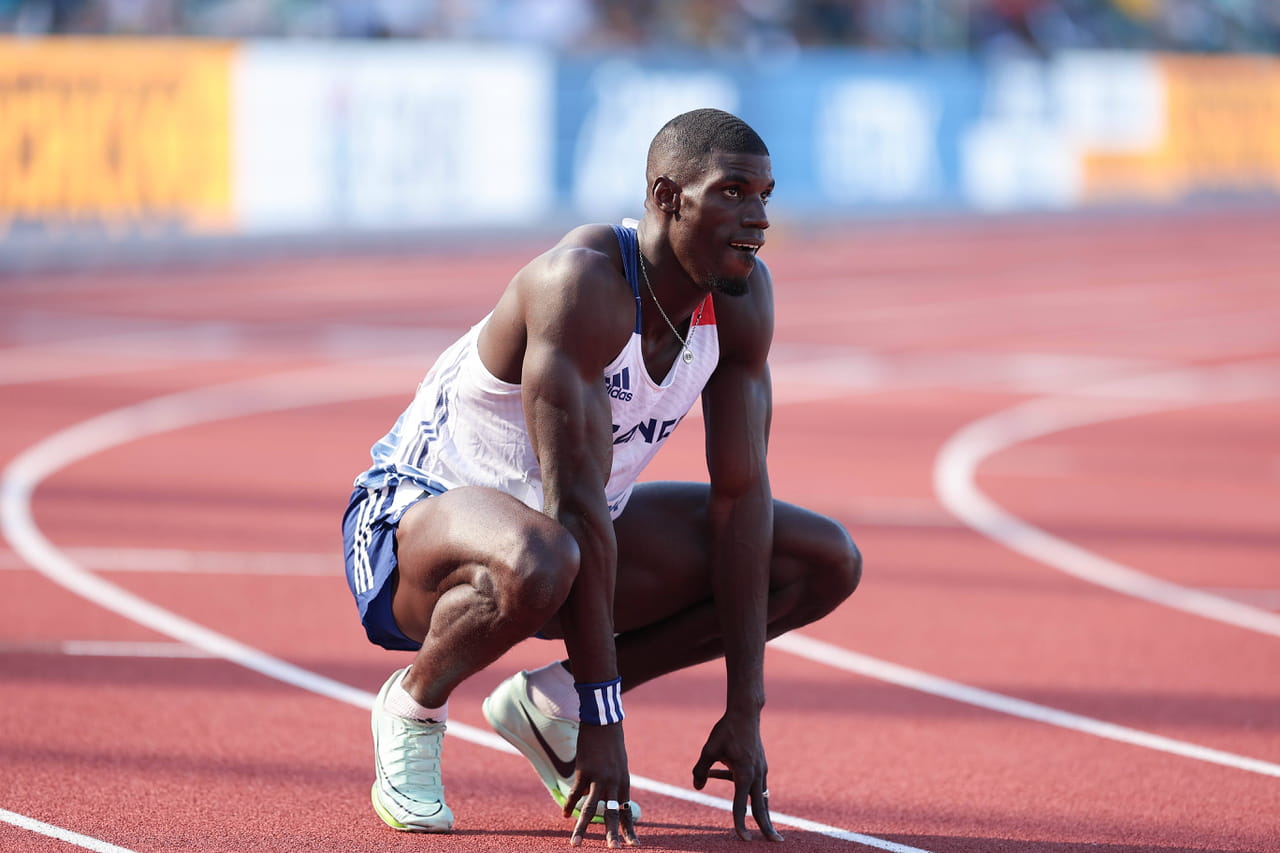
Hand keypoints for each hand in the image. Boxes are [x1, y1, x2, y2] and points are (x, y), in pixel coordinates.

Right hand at [566, 722, 639, 847]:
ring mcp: (599, 777)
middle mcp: (614, 783)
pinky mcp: (584, 770)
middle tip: (614, 850)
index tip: (635, 845)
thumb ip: (612, 782)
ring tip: (575, 843)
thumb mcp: (619, 764)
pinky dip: (569, 805)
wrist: (604, 722)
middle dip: (612, 834)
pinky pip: (575, 793)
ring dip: (582, 828)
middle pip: (613, 813)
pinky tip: (565, 816)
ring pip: (590, 808)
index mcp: (624, 783)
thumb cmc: (611, 742)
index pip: (627, 811)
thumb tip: (598, 796)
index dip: (630, 829)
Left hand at [691, 711, 782, 841]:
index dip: (740, 824)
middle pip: (761, 807)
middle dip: (767, 827)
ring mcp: (761, 770)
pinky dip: (743, 787)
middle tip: (775, 843)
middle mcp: (756, 775)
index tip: (744, 840)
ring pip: (761, 797)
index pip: (740, 806)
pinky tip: (718, 771)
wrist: (745, 712)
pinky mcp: (760, 765)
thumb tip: (697, 787)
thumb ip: (701, 769)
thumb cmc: (726, 730)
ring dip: (762, 813)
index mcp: (744, 774)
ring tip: (766, 828)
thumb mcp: (709, 749)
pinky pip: (753, 783)